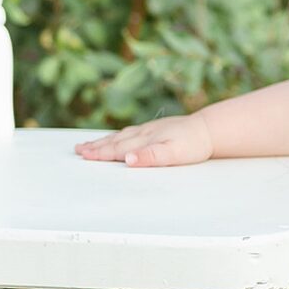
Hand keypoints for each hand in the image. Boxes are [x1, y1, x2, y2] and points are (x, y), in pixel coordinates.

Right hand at [75, 112, 212, 168]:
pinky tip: (119, 137)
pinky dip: (118, 136)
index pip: (118, 149)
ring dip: (104, 140)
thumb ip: (150, 157)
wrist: (210, 129)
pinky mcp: (157, 128)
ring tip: (90, 144)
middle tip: (78, 150)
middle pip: (115, 140)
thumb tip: (126, 160)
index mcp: (146, 140)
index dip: (99, 153)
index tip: (83, 155)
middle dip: (95, 146)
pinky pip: (131, 132)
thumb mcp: (173, 153)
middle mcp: (145, 132)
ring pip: (121, 135)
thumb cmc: (193, 144)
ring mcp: (150, 129)